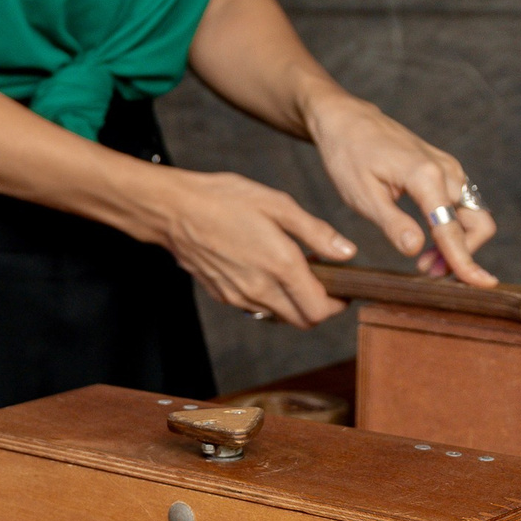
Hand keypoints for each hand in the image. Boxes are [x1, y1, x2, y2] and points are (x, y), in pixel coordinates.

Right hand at [156, 169, 357, 327]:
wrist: (173, 210)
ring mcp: (239, 296)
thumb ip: (316, 232)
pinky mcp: (222, 295)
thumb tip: (347, 252)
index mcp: (280, 266)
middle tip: (320, 281)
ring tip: (290, 271)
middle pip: (301, 321)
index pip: (319, 310)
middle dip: (317, 307)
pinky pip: (255, 307)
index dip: (336, 304)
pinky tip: (263, 269)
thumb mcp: (278, 204)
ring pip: (278, 316)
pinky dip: (268, 297)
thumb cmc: (223, 200)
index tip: (341, 289)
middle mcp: (260, 289)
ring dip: (292, 302)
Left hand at [305, 92, 494, 284]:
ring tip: (422, 261)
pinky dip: (451, 227)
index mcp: (426, 177)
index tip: (479, 285)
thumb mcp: (361, 195)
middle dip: (462, 254)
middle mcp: (447, 171)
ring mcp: (449, 168)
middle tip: (427, 272)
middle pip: (478, 224)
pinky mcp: (444, 170)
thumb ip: (392, 224)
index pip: (452, 228)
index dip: (464, 260)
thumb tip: (416, 250)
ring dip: (455, 243)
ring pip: (472, 215)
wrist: (347, 120)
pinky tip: (425, 240)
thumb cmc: (348, 155)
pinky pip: (461, 204)